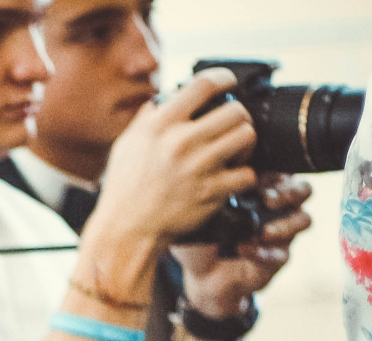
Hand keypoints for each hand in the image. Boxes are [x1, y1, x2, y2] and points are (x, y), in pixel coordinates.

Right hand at [90, 69, 258, 252]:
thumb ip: (147, 119)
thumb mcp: (126, 144)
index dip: (224, 78)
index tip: (229, 83)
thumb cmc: (124, 189)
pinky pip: (247, 174)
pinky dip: (244, 175)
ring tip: (236, 151)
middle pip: (235, 110)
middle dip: (239, 116)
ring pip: (247, 137)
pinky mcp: (211, 192)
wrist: (126, 230)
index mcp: (160, 125)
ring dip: (246, 143)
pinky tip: (233, 177)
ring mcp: (199, 167)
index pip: (204, 84)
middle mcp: (181, 142)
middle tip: (233, 126)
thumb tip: (163, 100)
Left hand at [171, 175, 313, 317]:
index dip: (277, 168)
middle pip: (302, 190)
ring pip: (303, 220)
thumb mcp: (205, 208)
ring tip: (264, 232)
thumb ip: (216, 189)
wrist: (201, 273)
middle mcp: (279, 207)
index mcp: (264, 187)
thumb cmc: (203, 233)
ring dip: (285, 225)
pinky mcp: (278, 258)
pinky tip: (244, 249)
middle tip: (267, 199)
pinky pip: (281, 254)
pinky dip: (263, 252)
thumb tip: (221, 167)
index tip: (256, 173)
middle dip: (288, 192)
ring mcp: (283, 232)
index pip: (282, 169)